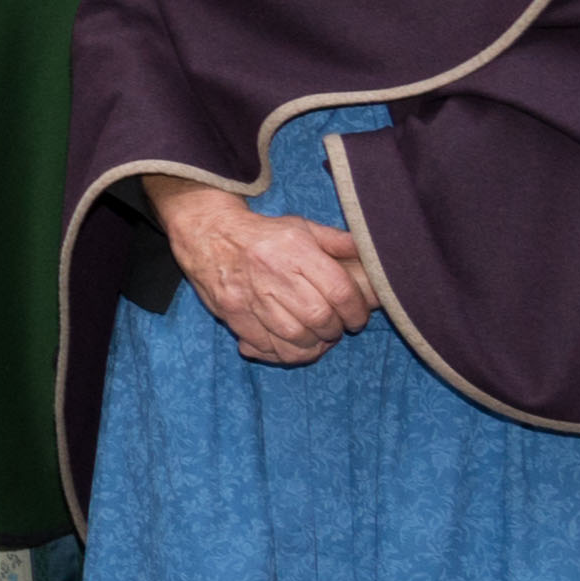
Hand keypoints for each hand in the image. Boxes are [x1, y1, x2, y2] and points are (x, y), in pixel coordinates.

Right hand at [151, 175, 376, 367]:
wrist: (207, 233)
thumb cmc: (262, 234)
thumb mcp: (301, 228)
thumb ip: (337, 242)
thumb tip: (371, 254)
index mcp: (295, 249)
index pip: (339, 291)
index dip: (356, 312)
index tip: (357, 318)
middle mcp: (273, 272)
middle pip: (319, 317)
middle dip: (335, 330)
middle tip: (335, 328)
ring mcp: (250, 296)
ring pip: (294, 337)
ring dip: (313, 345)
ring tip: (316, 338)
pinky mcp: (233, 314)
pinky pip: (267, 346)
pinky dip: (285, 352)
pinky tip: (292, 345)